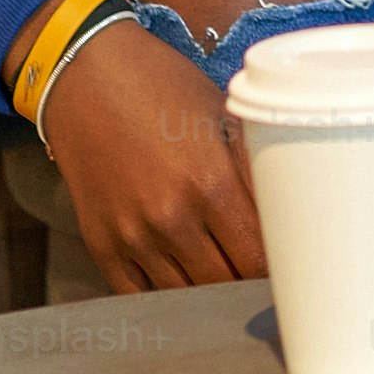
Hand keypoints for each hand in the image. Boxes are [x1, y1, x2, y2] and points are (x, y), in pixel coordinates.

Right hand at [42, 24, 267, 290]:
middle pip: (225, 283)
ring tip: (227, 273)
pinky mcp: (102, 244)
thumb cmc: (162, 88)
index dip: (278, 265)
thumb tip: (289, 212)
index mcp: (211, 183)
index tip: (289, 262)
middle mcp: (170, 217)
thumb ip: (253, 170)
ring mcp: (132, 236)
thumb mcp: (222, 116)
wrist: (84, 78)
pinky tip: (185, 278)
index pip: (259, 257)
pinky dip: (166, 294)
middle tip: (262, 272)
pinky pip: (139, 295)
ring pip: (186, 295)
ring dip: (210, 290)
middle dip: (248, 280)